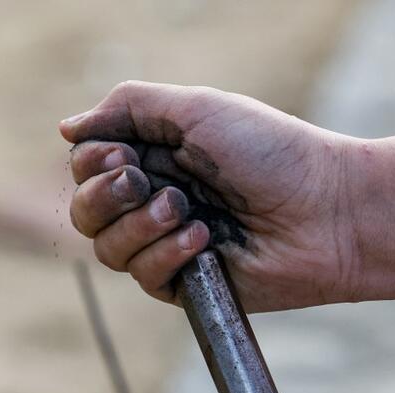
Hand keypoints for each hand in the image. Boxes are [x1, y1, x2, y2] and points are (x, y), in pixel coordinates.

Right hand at [60, 81, 363, 311]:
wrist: (326, 211)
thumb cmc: (271, 153)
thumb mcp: (197, 109)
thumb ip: (129, 107)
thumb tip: (68, 130)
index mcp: (160, 156)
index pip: (90, 165)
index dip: (94, 162)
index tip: (124, 154)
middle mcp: (159, 200)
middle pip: (86, 210)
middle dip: (105, 195)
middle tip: (144, 182)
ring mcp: (171, 244)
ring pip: (107, 248)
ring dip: (139, 225)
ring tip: (188, 211)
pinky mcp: (187, 283)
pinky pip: (143, 276)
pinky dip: (165, 254)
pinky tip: (204, 239)